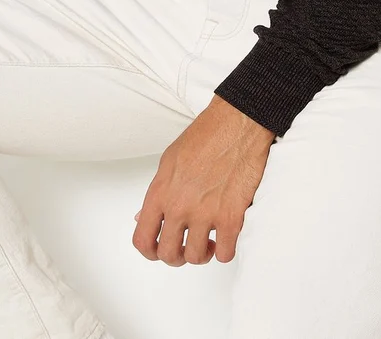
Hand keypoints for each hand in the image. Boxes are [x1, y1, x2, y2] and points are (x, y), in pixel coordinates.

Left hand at [132, 94, 274, 265]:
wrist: (237, 123)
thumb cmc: (206, 135)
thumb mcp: (169, 160)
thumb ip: (158, 192)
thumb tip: (143, 217)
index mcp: (161, 191)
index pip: (142, 238)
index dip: (149, 251)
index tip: (158, 249)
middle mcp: (179, 206)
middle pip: (168, 254)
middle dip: (177, 256)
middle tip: (186, 246)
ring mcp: (206, 214)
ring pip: (196, 257)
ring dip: (203, 253)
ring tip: (208, 240)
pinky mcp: (232, 217)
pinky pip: (225, 254)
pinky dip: (226, 250)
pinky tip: (226, 236)